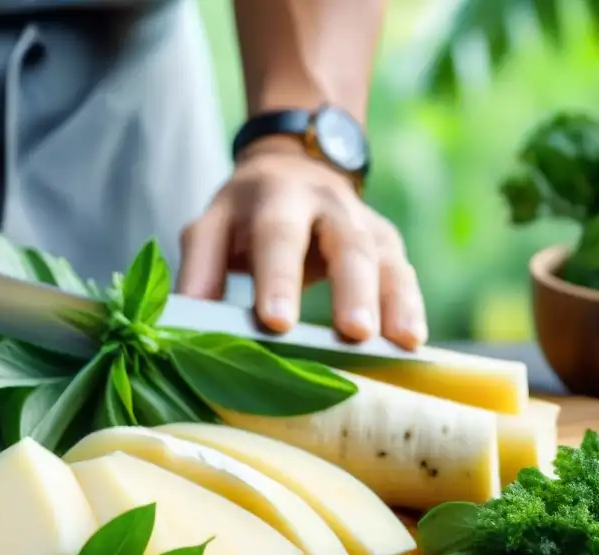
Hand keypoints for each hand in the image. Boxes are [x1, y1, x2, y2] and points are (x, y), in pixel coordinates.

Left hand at [177, 136, 426, 349]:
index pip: (278, 236)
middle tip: (353, 332)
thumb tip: (184, 318)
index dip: (278, 278)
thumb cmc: (245, 214)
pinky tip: (413, 341)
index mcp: (276, 196)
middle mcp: (328, 203)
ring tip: (400, 342)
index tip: (276, 322)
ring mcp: (364, 222)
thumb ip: (199, 267)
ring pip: (385, 260)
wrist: (293, 168)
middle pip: (346, 244)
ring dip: (394, 302)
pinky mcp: (387, 243)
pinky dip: (411, 308)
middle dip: (351, 289)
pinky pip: (405, 276)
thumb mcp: (212, 227)